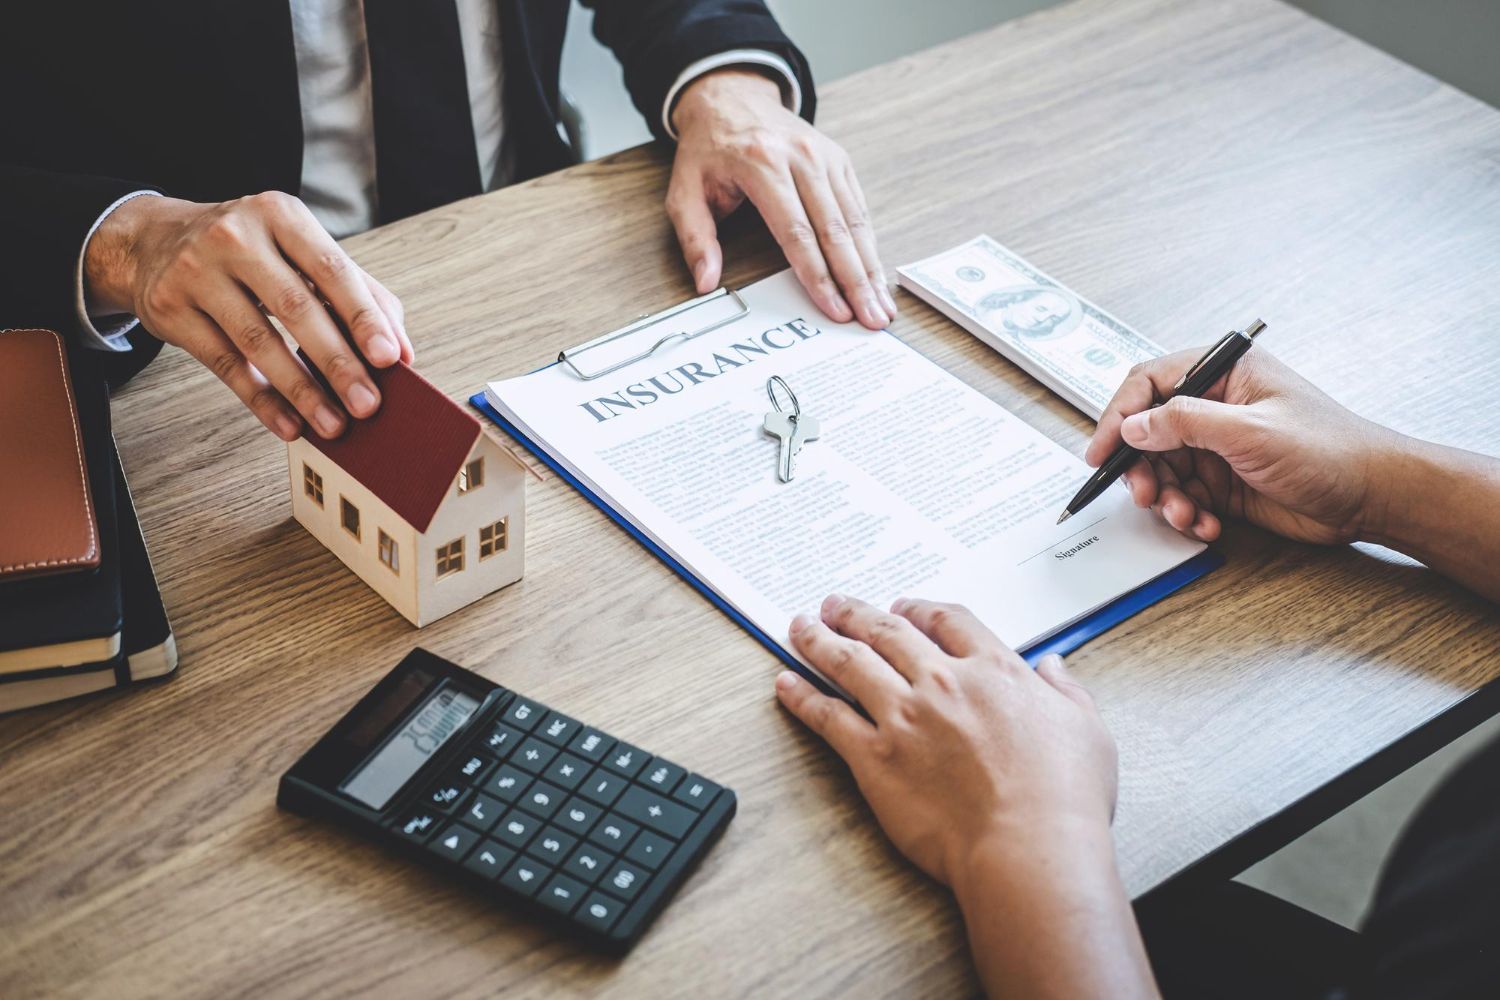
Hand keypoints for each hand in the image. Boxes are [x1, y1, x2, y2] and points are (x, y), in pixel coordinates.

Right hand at [84, 193, 412, 440]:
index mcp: (281, 215)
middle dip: (338, 363)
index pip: (332, 269)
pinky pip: (225, 364)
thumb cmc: (249, 250)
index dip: (363, 317)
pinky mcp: (170, 307)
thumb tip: (402, 351)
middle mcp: (236, 235)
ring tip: (334, 424)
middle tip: (368, 405)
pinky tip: (289, 423)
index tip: (389, 358)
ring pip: (259, 342)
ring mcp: (197, 270)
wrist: (155, 240)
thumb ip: (357, 292)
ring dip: (302, 391)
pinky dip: (262, 400)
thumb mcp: (300, 250)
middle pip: (296, 308)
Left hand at [667, 68, 896, 329]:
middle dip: (855, 281)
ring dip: (870, 268)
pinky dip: (869, 244)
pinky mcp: (839, 159)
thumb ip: (695, 239)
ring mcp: (825, 156)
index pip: (796, 233)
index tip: (833, 308)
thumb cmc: (709, 150)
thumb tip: (706, 282)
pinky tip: (876, 274)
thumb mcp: (684, 191)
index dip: (817, 276)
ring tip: (881, 305)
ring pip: (855, 221)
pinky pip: (859, 207)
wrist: (731, 98)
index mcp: (761, 164)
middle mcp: (800, 158)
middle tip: (871, 318)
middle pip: (835, 230)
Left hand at [775, 594, 1116, 885]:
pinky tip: (786, 684)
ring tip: (800, 626)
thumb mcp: (1086, 730)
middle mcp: (942, 683)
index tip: (906, 606)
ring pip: (850, 662)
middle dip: (858, 613)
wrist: (1027, 848)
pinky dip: (803, 696)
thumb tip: (1053, 666)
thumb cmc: (1063, 798)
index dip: (921, 609)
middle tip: (837, 604)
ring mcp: (903, 717)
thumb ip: (1065, 691)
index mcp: (993, 670)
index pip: (948, 621)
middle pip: (889, 632)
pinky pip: (828, 717)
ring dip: (820, 640)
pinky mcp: (874, 758)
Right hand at [1087, 349, 1399, 544]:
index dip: (1118, 415)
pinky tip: (1204, 525)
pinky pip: (1183, 495)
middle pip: (1148, 431)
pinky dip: (1185, 513)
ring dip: (1165, 496)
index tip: (1100, 450)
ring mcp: (1217, 445)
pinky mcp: (1222, 480)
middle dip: (1141, 467)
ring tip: (1184, 514)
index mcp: (1224, 373)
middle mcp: (1215, 405)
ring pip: (1162, 468)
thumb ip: (1186, 422)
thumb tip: (1133, 425)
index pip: (1149, 383)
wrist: (1372, 498)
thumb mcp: (1251, 431)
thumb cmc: (1330, 450)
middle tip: (1145, 493)